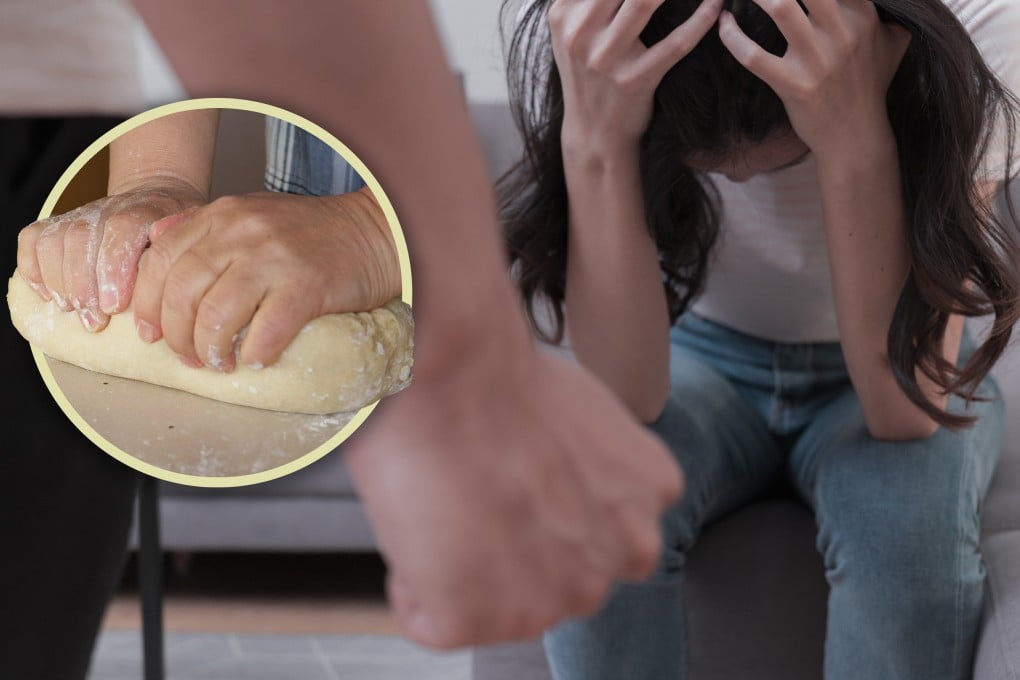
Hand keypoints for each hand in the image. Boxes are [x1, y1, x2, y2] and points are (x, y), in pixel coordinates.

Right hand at [15, 181, 204, 331]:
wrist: (158, 198)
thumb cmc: (177, 234)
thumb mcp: (194, 240)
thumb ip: (189, 258)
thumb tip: (181, 290)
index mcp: (147, 210)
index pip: (123, 228)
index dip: (114, 267)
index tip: (116, 306)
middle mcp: (111, 208)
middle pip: (83, 237)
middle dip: (84, 285)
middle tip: (95, 321)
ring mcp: (83, 214)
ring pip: (57, 239)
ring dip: (61, 281)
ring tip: (73, 311)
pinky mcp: (60, 223)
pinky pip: (33, 239)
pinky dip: (34, 267)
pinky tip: (48, 294)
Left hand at [132, 189, 399, 370]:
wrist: (373, 233)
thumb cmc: (313, 232)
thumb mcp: (252, 212)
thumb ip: (204, 225)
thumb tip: (155, 241)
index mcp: (223, 215)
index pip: (162, 260)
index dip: (146, 303)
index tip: (150, 334)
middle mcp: (242, 232)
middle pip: (182, 292)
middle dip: (177, 336)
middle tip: (188, 359)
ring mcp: (274, 259)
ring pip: (215, 315)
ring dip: (210, 351)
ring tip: (221, 364)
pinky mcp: (306, 287)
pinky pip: (265, 332)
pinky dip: (254, 354)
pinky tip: (256, 359)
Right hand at [346, 338, 682, 648]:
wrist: (449, 369)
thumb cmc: (498, 372)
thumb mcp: (587, 417)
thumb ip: (592, 472)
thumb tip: (557, 485)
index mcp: (652, 494)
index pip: (598, 533)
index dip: (542, 507)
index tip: (514, 477)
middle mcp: (622, 555)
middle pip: (558, 575)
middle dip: (517, 545)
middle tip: (476, 488)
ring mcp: (557, 597)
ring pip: (499, 605)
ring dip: (467, 567)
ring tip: (447, 497)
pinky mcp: (480, 620)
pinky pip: (432, 620)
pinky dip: (412, 581)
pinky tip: (418, 519)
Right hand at [549, 0, 722, 154]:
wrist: (594, 131)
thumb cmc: (590, 72)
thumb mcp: (573, 30)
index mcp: (564, 14)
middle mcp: (580, 34)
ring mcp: (606, 59)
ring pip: (645, 1)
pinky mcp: (635, 81)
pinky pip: (676, 43)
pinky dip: (702, 19)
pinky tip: (717, 3)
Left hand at [718, 0, 909, 157]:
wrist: (856, 136)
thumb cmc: (870, 86)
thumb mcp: (894, 43)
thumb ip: (890, 11)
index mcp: (863, 16)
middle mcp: (841, 33)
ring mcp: (816, 60)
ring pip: (781, 8)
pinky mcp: (792, 85)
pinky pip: (753, 56)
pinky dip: (732, 36)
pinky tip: (724, 23)